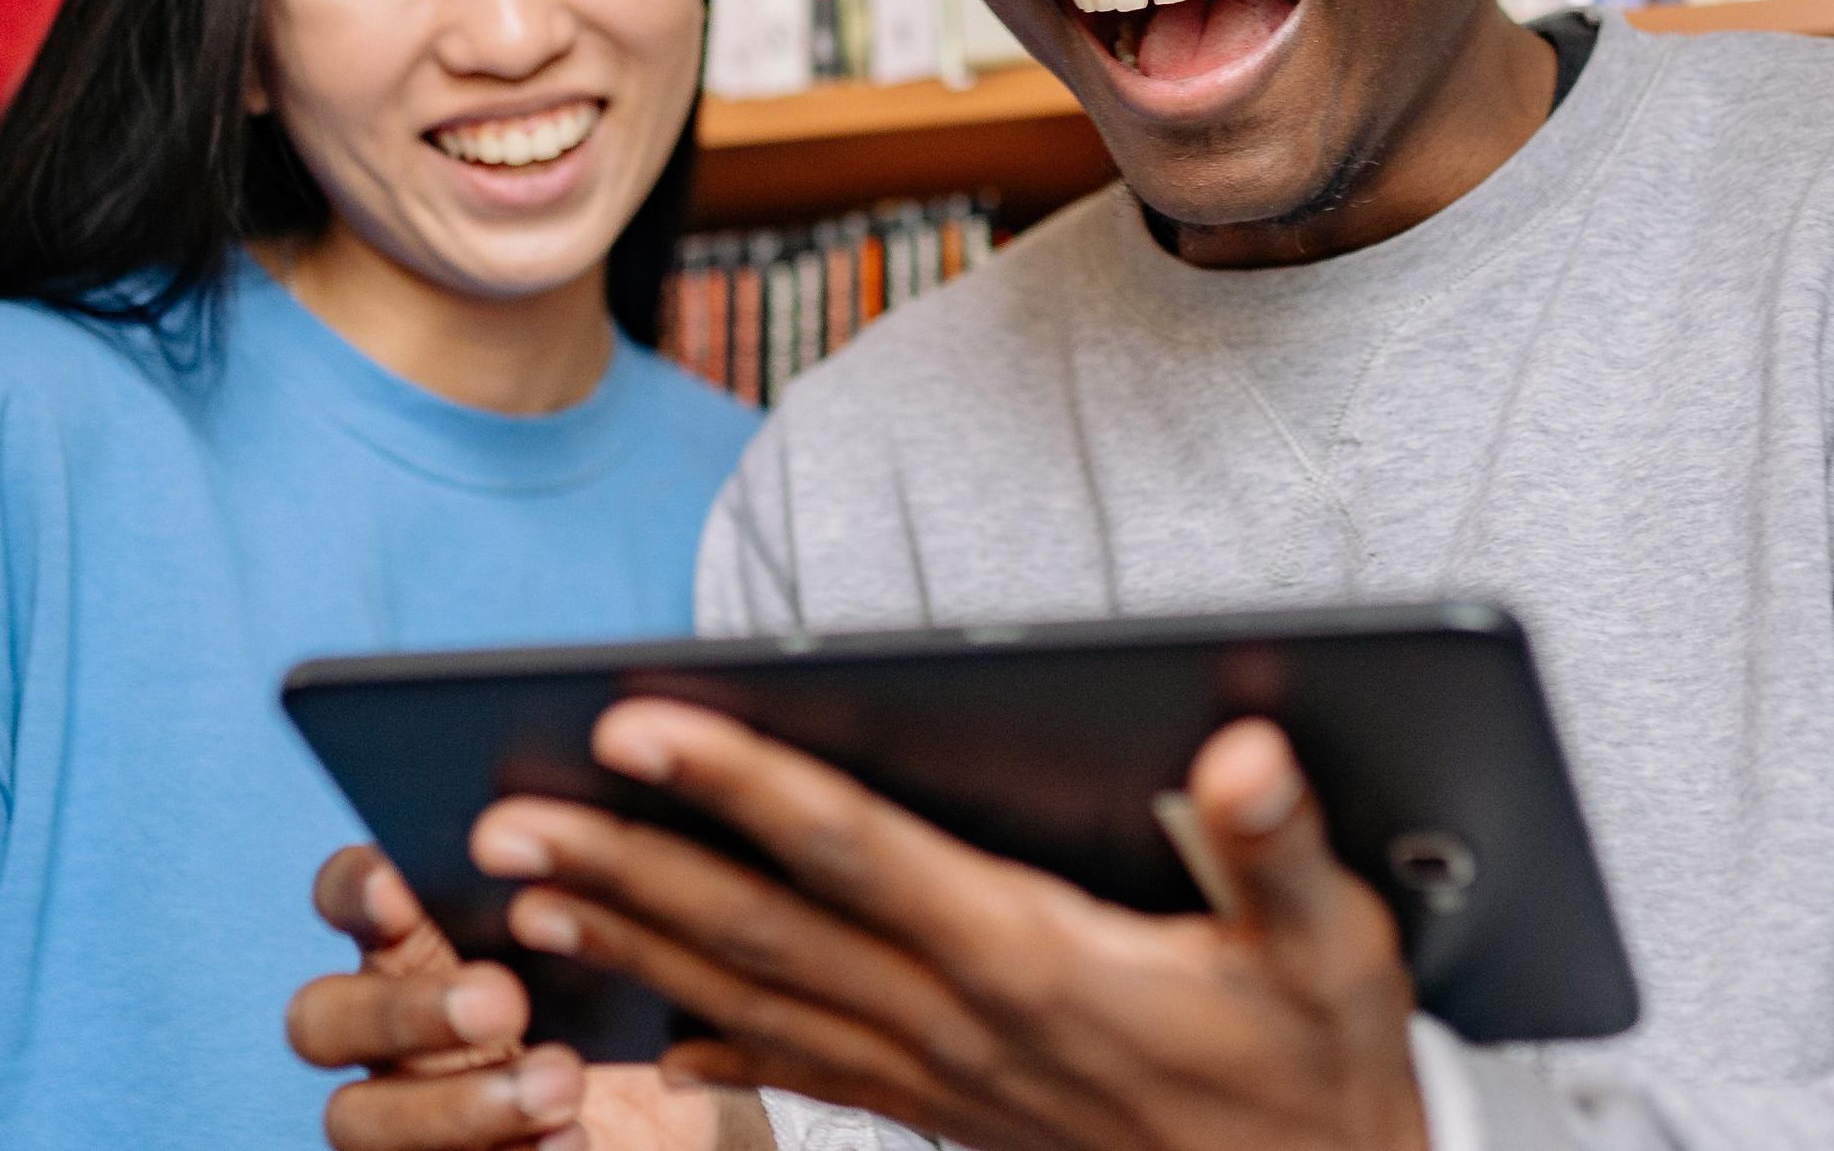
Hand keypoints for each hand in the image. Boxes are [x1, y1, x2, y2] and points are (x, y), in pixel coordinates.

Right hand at [290, 843, 742, 1150]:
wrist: (679, 1108)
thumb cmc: (648, 997)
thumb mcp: (633, 934)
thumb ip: (595, 880)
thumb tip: (607, 804)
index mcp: (417, 941)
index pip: (348, 898)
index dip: (353, 888)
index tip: (399, 882)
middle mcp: (385, 1028)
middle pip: (318, 1019)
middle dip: (402, 1011)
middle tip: (504, 1001)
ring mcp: (400, 1114)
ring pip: (356, 1120)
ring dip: (458, 1105)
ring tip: (565, 1085)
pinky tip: (575, 1141)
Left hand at [474, 704, 1430, 1150]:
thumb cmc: (1322, 1070)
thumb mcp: (1334, 952)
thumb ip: (1280, 846)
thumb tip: (1240, 749)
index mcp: (1029, 957)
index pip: (852, 848)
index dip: (738, 779)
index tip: (634, 721)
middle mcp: (957, 1021)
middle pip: (760, 927)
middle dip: (625, 863)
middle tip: (499, 815)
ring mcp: (939, 1077)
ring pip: (753, 999)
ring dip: (632, 942)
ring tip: (520, 888)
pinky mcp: (945, 1113)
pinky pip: (798, 1073)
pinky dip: (708, 1046)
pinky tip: (641, 1031)